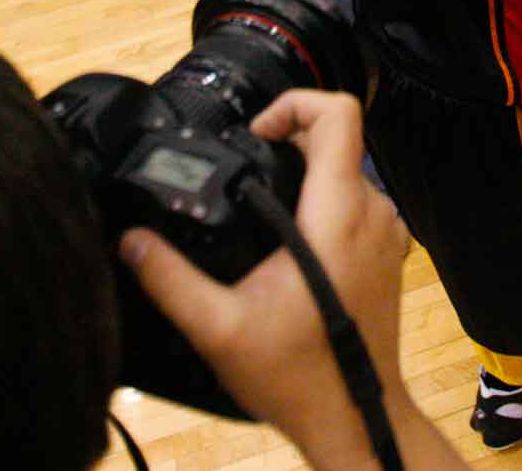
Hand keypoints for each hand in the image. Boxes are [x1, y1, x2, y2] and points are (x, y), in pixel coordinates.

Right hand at [120, 90, 412, 460]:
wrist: (355, 417)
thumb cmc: (299, 377)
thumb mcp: (219, 326)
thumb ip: (170, 279)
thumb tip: (132, 241)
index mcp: (338, 215)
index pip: (338, 116)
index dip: (293, 105)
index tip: (256, 134)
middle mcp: (373, 214)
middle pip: (338, 140)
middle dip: (289, 141)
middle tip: (247, 169)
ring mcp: (387, 234)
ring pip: (348, 172)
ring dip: (307, 176)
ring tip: (263, 208)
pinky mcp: (388, 254)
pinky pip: (359, 204)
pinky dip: (325, 206)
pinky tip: (289, 243)